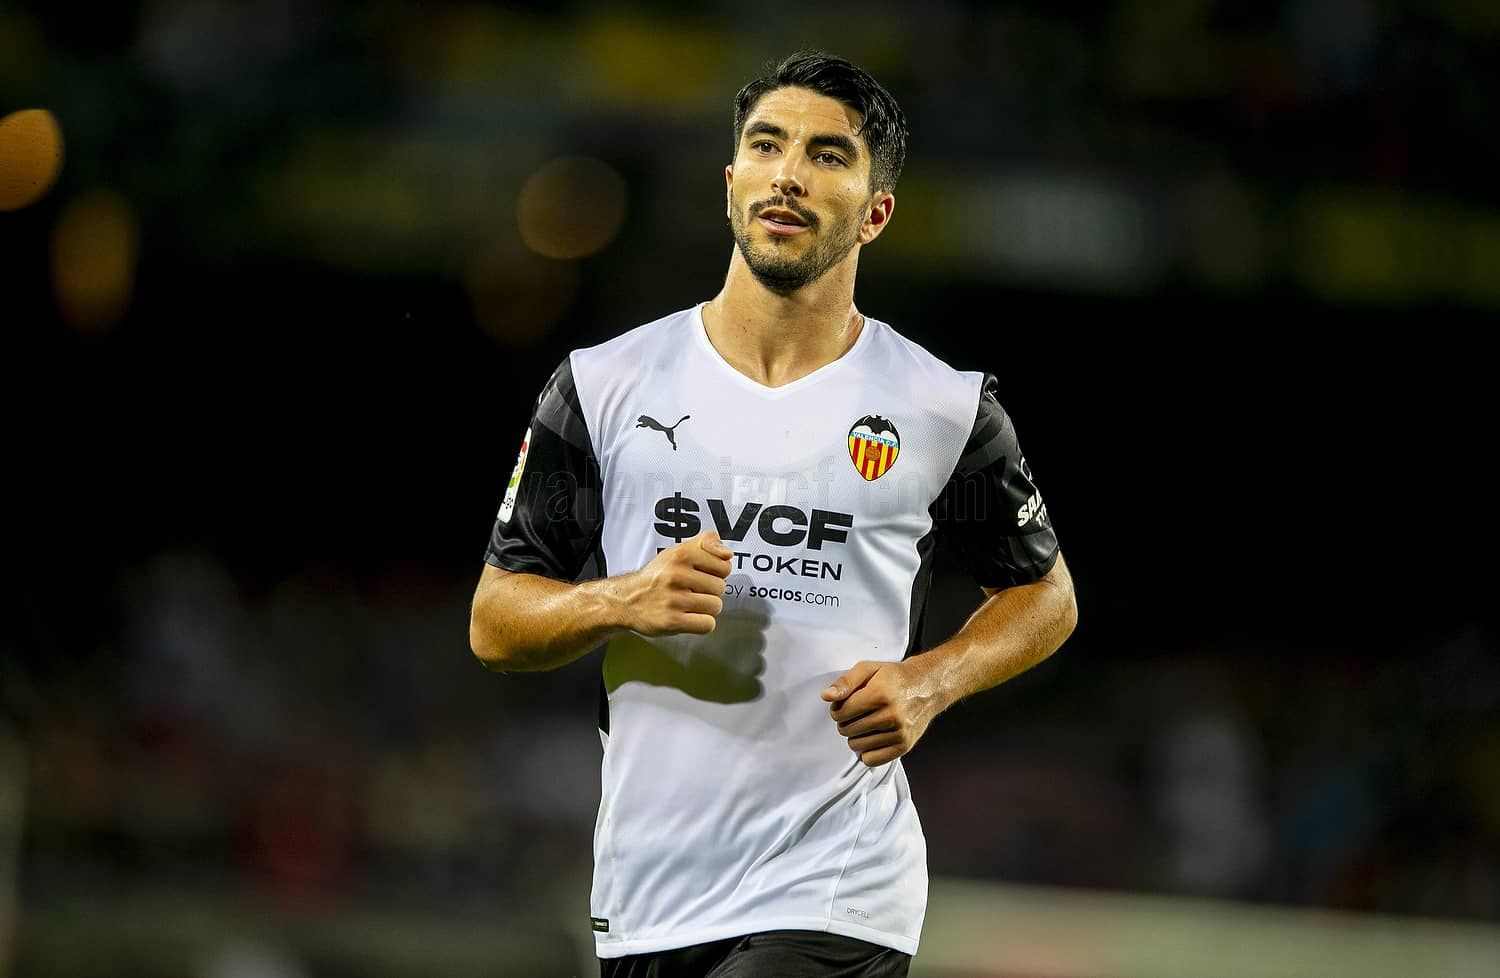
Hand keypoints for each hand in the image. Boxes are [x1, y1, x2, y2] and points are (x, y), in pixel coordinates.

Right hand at [617, 531, 732, 635]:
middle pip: (721, 588)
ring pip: (715, 606)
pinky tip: (690, 618)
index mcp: (680, 555)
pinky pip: (707, 625)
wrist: (627, 599)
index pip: (724, 565)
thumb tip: (727, 554)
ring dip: (706, 608)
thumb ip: (706, 543)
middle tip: (692, 591)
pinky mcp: (672, 621)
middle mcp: (676, 575)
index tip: (703, 574)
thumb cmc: (657, 577)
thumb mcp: (678, 551)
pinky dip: (702, 624)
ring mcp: (674, 599)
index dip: (717, 572)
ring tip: (690, 605)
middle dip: (710, 591)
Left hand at [821, 660, 942, 766]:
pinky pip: (871, 760)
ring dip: (856, 736)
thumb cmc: (895, 678)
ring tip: (865, 723)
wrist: (927, 687)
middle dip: (846, 721)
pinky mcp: (904, 746)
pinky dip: (867, 751)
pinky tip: (872, 737)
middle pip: (847, 730)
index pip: (842, 712)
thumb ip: (845, 682)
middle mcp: (891, 716)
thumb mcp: (868, 669)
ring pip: (856, 745)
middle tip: (856, 713)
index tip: (844, 705)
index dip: (837, 709)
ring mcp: (899, 733)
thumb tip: (827, 696)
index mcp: (880, 695)